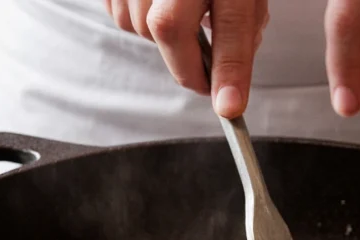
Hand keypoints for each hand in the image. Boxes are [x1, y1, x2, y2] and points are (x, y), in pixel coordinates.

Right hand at [105, 0, 268, 118]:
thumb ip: (243, 28)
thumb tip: (228, 80)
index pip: (229, 29)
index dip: (229, 74)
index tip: (229, 109)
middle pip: (167, 29)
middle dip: (186, 62)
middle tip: (204, 73)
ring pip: (138, 25)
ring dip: (160, 38)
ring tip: (180, 14)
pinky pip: (117, 13)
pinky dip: (136, 19)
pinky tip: (155, 3)